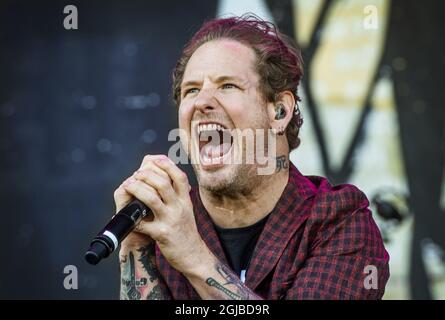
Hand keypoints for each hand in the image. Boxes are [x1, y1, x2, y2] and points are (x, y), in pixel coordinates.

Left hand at [122, 154, 208, 274]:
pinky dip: (134, 219)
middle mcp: (180, 208)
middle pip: (163, 184)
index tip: (155, 159)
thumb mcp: (187, 209)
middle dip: (146, 175)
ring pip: (152, 199)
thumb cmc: (186, 231)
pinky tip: (129, 217)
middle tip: (136, 174)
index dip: (167, 165)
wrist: (193, 254)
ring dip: (137, 190)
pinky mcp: (162, 234)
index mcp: (185, 200)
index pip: (179, 176)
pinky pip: (144, 223)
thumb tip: (166, 177)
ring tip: (129, 186)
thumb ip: (178, 195)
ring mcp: (171, 220)